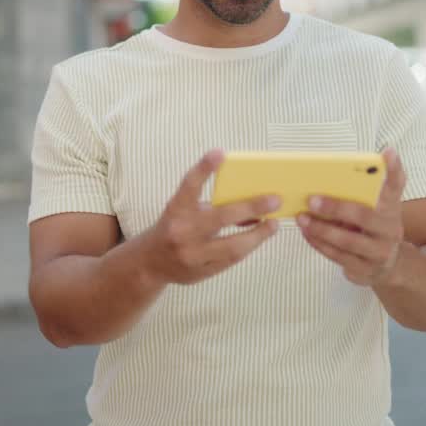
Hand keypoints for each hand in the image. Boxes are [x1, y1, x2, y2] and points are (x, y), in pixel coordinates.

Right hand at [139, 150, 280, 285]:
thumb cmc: (174, 228)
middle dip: (251, 207)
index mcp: (175, 210)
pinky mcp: (201, 272)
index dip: (203, 168)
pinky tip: (258, 238)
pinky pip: (232, 260)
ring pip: (232, 246)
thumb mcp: (183, 210)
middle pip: (221, 217)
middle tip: (274, 200)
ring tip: (273, 224)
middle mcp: (182, 232)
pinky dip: (247, 247)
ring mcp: (192, 255)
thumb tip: (251, 204)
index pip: (189, 186)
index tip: (220, 153)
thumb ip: (211, 205)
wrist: (150, 263)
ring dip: (258, 235)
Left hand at [297, 148, 405, 285]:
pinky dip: (319, 243)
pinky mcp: (365, 270)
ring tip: (301, 218)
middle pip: (364, 216)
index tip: (387, 152)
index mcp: (392, 207)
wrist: (388, 265)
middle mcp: (390, 229)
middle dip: (336, 207)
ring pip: (348, 241)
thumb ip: (364, 190)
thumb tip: (330, 174)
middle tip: (312, 199)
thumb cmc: (375, 226)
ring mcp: (379, 252)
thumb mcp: (378, 207)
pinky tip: (306, 233)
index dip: (394, 168)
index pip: (396, 184)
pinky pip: (338, 256)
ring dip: (321, 229)